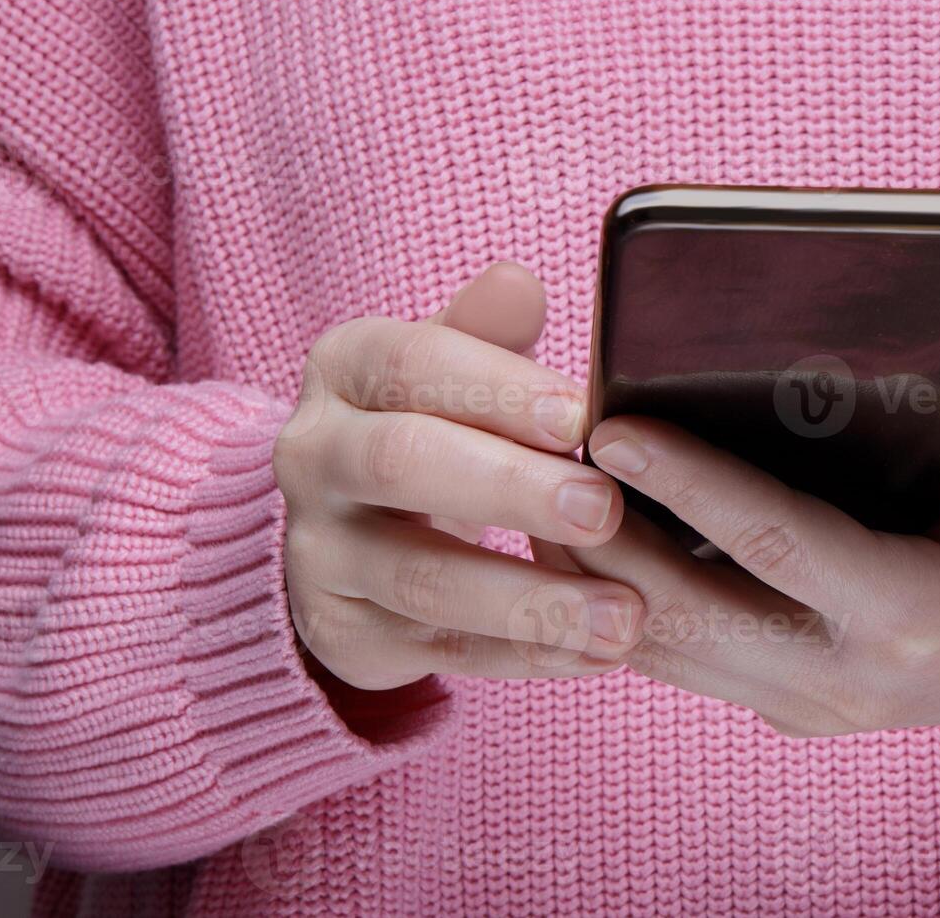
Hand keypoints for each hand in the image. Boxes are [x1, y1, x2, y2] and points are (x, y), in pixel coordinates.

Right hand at [273, 263, 642, 689]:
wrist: (343, 525)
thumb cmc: (433, 422)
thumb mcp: (450, 363)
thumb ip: (488, 331)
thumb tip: (519, 283)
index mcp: (346, 368)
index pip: (412, 363)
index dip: (494, 389)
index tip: (579, 415)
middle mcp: (314, 455)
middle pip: (403, 464)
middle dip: (510, 489)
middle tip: (604, 509)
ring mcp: (322, 551)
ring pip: (421, 577)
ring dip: (532, 600)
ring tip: (626, 615)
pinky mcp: (345, 632)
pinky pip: (440, 649)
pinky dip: (525, 655)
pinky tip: (598, 655)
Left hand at [558, 360, 939, 736]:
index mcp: (911, 617)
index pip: (773, 545)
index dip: (689, 483)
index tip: (611, 424)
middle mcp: (846, 681)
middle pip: (686, 610)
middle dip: (603, 534)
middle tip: (536, 454)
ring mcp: (810, 707)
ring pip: (665, 649)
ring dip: (594, 574)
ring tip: (536, 488)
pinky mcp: (786, 710)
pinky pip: (682, 662)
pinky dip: (622, 604)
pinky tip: (584, 539)